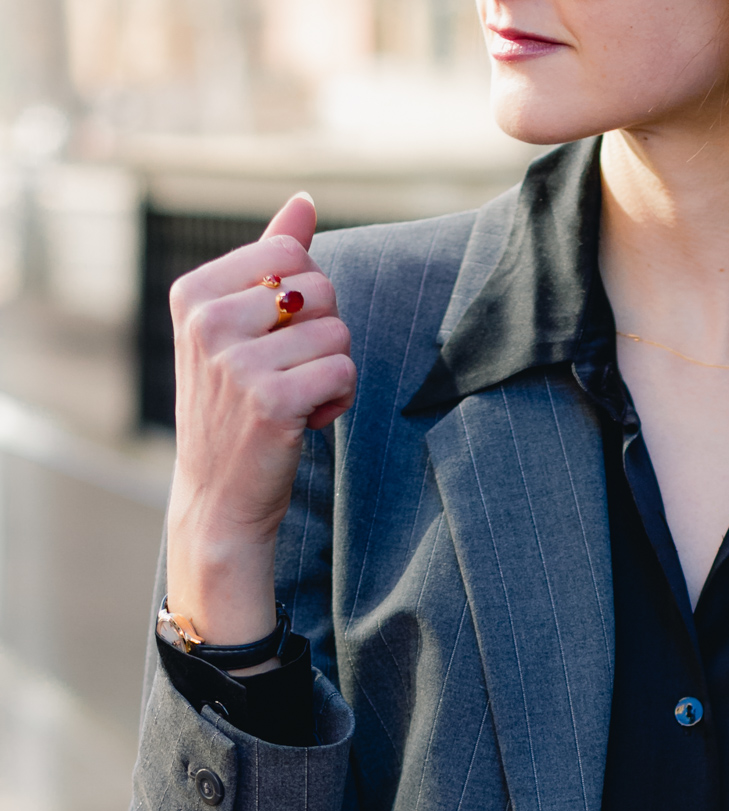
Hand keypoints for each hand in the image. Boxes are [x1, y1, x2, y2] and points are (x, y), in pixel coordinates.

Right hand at [166, 192, 356, 650]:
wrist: (217, 499)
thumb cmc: (233, 410)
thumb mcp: (237, 330)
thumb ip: (269, 262)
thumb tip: (304, 203)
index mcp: (194, 292)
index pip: (290, 254)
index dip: (305, 299)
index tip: (277, 339)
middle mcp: (208, 320)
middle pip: (320, 288)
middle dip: (322, 334)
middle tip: (287, 375)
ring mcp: (236, 361)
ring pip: (337, 334)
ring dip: (331, 372)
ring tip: (294, 401)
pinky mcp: (272, 401)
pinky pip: (343, 372)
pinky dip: (338, 401)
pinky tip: (306, 422)